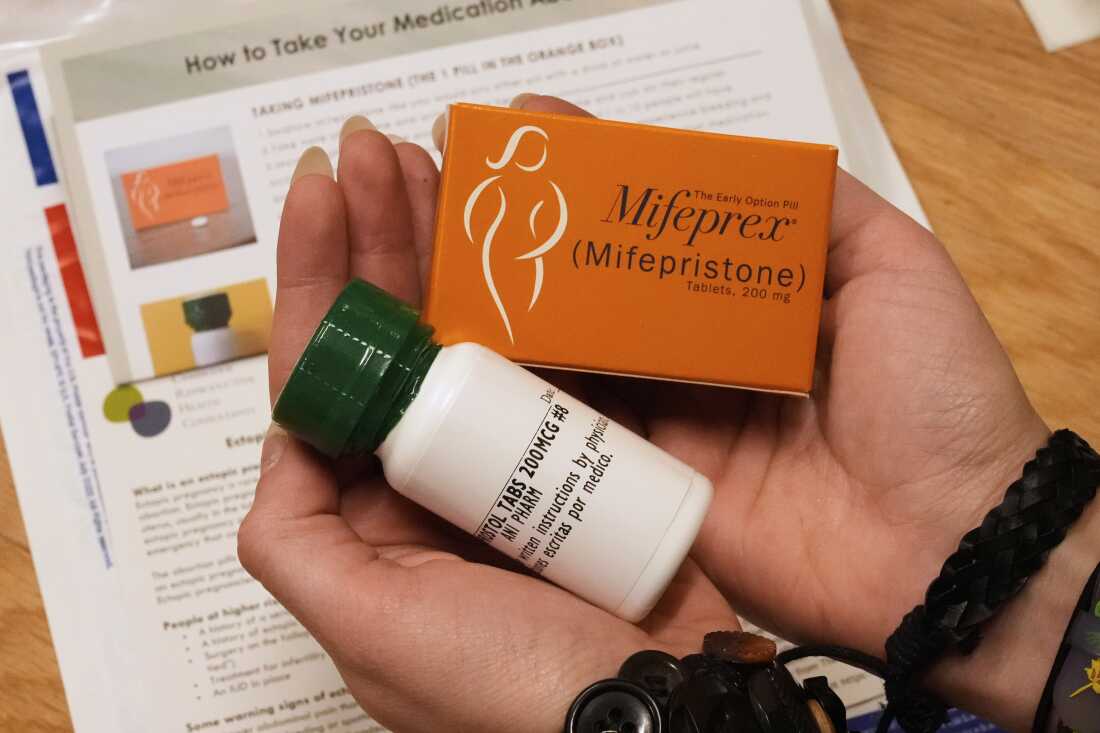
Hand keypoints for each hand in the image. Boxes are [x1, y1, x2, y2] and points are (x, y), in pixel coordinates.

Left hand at [237, 117, 740, 732]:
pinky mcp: (582, 454)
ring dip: (451, 248)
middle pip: (396, 340)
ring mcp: (510, 464)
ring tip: (441, 161)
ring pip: (471, 334)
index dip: (319, 285)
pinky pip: (551, 359)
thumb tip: (273, 445)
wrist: (659, 723)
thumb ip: (299, 544)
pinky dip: (536, 294)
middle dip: (381, 242)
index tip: (324, 199)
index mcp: (371, 522)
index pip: (328, 383)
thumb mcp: (375, 635)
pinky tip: (528, 232)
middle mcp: (432, 485)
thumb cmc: (513, 698)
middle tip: (382, 151)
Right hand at [471, 99, 1050, 727]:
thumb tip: (742, 161)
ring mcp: (677, 427)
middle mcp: (705, 362)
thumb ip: (825, 212)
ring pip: (588, 365)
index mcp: (755, 307)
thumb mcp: (897, 271)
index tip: (548, 145)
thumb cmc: (932, 393)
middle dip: (552, 253)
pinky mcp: (653, 492)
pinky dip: (535, 407)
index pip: (665, 240)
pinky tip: (483, 361)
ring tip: (464, 269)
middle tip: (484, 204)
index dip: (610, 195)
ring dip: (530, 322)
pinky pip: (585, 443)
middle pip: (614, 301)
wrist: (946, 543)